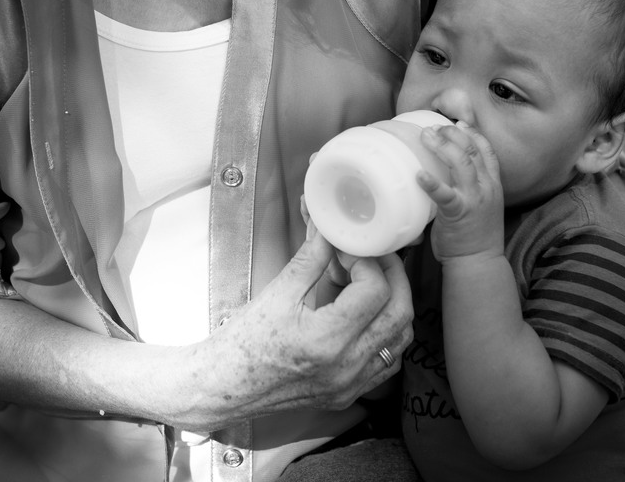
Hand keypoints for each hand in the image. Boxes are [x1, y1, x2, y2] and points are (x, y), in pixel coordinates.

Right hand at [176, 229, 412, 432]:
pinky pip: (387, 362)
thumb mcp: (276, 293)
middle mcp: (345, 367)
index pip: (374, 290)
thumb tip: (329, 231)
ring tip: (368, 283)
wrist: (224, 386)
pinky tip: (365, 316)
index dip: (366, 261)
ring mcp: (350, 384)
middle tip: (372, 258)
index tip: (348, 250)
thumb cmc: (241, 344)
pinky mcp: (348, 393)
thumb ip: (311, 259)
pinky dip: (386, 333)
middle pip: (400, 313)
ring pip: (400, 339)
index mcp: (325, 341)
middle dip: (393, 277)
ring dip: (393, 304)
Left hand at [417, 123, 504, 262]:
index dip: (473, 133)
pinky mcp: (458, 212)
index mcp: (493, 184)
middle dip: (452, 133)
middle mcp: (487, 187)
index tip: (458, 123)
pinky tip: (419, 174)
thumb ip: (468, 187)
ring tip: (425, 136)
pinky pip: (445, 194)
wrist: (479, 262)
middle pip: (472, 150)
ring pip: (461, 162)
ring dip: (442, 145)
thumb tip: (444, 174)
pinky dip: (432, 183)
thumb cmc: (474, 235)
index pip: (487, 150)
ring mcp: (474, 199)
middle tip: (433, 128)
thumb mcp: (480, 205)